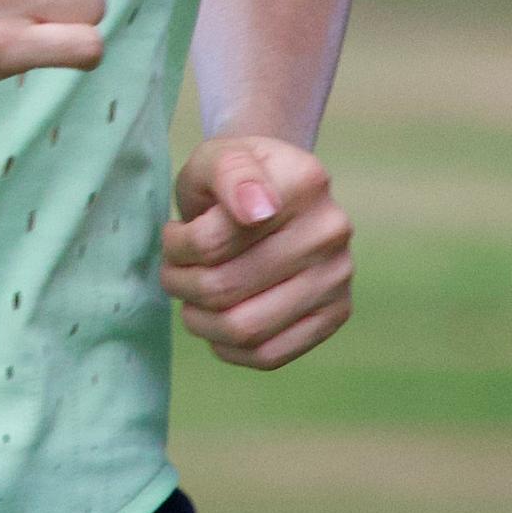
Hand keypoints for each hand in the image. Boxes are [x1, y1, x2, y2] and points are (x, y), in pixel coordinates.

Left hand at [162, 136, 352, 369]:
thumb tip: (257, 211)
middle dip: (181, 284)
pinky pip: (271, 355)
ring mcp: (338, 276)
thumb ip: (230, 172)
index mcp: (304, 182)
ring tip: (191, 297)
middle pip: (224, 287)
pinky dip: (229, 349)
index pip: (213, 240)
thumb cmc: (234, 179)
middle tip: (173, 271)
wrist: (270, 194)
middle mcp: (331, 230)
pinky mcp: (336, 314)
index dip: (177, 246)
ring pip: (245, 328)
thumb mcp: (218, 157)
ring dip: (200, 321)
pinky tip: (217, 323)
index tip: (174, 234)